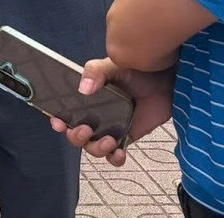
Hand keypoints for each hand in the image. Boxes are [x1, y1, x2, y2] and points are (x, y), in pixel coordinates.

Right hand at [48, 58, 175, 165]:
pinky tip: (119, 153)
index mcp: (87, 97)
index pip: (66, 112)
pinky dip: (115, 158)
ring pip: (94, 148)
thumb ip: (95, 72)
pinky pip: (116, 155)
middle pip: (77, 134)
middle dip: (76, 136)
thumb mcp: (113, 65)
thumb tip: (83, 89)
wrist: (165, 79)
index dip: (58, 120)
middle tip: (85, 129)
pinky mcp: (127, 136)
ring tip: (109, 142)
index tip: (58, 122)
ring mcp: (111, 127)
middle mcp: (95, 115)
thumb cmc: (136, 68)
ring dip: (97, 149)